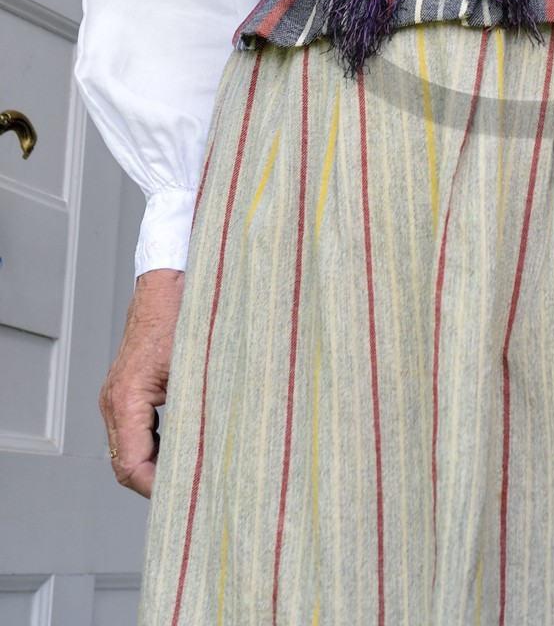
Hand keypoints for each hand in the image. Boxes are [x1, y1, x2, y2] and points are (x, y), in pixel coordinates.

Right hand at [100, 268, 183, 496]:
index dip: (158, 488)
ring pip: (128, 450)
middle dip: (157, 483)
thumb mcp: (197, 365)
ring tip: (194, 475)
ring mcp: (118, 395)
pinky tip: (186, 446)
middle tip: (196, 493)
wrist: (170, 279)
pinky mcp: (128, 389)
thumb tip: (217, 449)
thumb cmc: (184, 314)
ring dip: (156, 466)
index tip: (190, 494)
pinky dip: (155, 446)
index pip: (131, 466)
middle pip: (125, 465)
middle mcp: (114, 400)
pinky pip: (135, 431)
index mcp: (126, 398)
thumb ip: (200, 408)